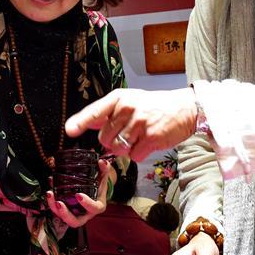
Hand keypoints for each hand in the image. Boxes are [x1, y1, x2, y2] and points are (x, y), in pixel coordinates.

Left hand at [45, 159, 111, 227]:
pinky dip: (51, 202)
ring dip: (54, 208)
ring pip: (64, 218)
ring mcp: (75, 214)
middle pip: (75, 222)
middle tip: (59, 203)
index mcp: (97, 207)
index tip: (78, 195)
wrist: (95, 192)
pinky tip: (49, 190)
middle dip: (65, 214)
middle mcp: (86, 214)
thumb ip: (104, 170)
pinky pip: (57, 211)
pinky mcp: (67, 211)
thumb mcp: (103, 178)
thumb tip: (102, 161)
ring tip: (49, 194)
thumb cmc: (99, 186)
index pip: (93, 208)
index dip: (86, 203)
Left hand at [65, 87, 197, 160]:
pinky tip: (148, 142)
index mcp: (119, 98)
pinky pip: (134, 156)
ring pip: (118, 149)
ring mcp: (139, 123)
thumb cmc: (153, 106)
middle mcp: (128, 108)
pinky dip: (139, 154)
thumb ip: (108, 113)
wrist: (184, 108)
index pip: (95, 111)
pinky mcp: (151, 137)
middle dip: (112, 142)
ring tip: (139, 137)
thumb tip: (84, 124)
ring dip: (126, 149)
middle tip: (128, 133)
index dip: (80, 122)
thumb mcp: (129, 101)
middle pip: (104, 138)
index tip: (70, 130)